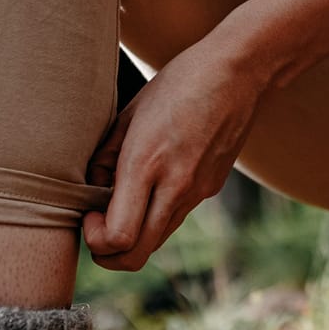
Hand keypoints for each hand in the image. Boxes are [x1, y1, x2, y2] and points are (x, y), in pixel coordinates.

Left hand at [82, 37, 265, 271]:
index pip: (118, 237)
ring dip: (133, 237)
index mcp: (146, 164)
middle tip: (98, 227)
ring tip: (121, 204)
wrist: (239, 74)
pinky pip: (175, 217)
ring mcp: (197, 192)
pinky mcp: (210, 189)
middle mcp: (174, 186)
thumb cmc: (178, 83)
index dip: (95, 239)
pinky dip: (155, 215)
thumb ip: (105, 159)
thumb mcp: (128, 114)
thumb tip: (93, 191)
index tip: (89, 215)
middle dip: (108, 255)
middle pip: (136, 256)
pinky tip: (153, 184)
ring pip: (157, 241)